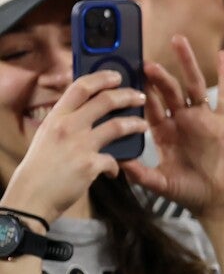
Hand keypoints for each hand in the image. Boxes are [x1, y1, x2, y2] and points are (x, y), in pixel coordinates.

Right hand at [1, 71, 146, 223]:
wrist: (30, 198)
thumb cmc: (39, 168)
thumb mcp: (46, 136)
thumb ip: (65, 121)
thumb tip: (86, 109)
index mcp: (56, 118)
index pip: (81, 87)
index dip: (102, 77)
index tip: (116, 76)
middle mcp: (67, 127)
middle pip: (105, 101)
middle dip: (127, 96)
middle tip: (139, 97)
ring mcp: (79, 145)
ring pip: (118, 125)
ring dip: (135, 124)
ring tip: (142, 126)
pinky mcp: (90, 165)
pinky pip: (114, 160)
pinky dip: (116, 166)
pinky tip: (114, 171)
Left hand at [121, 36, 223, 220]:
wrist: (217, 200)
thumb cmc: (188, 192)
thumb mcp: (160, 183)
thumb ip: (141, 173)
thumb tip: (120, 162)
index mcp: (164, 133)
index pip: (149, 107)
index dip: (140, 92)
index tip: (126, 76)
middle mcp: (182, 121)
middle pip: (168, 91)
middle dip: (158, 75)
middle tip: (145, 60)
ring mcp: (203, 118)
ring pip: (193, 85)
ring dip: (186, 63)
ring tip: (178, 41)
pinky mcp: (223, 121)